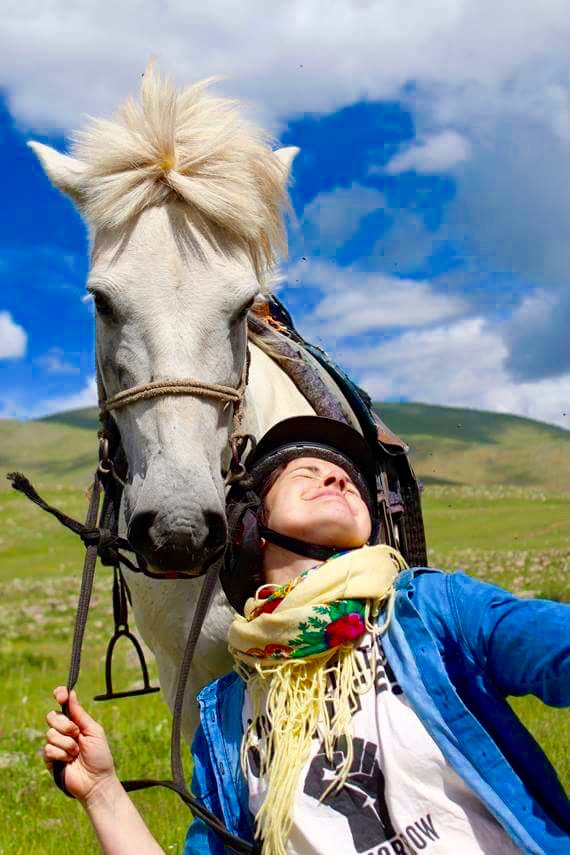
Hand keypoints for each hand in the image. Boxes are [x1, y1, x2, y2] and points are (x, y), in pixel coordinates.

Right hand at [44, 686, 116, 803]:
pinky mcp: (49, 759)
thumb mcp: (93, 731)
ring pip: (50, 733)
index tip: (61, 695)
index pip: (63, 704)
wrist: (96, 781)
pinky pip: (48, 749)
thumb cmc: (99, 756)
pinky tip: (68, 761)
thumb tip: (71, 693)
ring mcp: (56, 744)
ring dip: (66, 743)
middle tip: (77, 734)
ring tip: (76, 752)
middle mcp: (63, 731)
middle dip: (65, 725)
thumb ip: (80, 714)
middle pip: (52, 716)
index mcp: (76, 722)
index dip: (59, 696)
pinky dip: (61, 754)